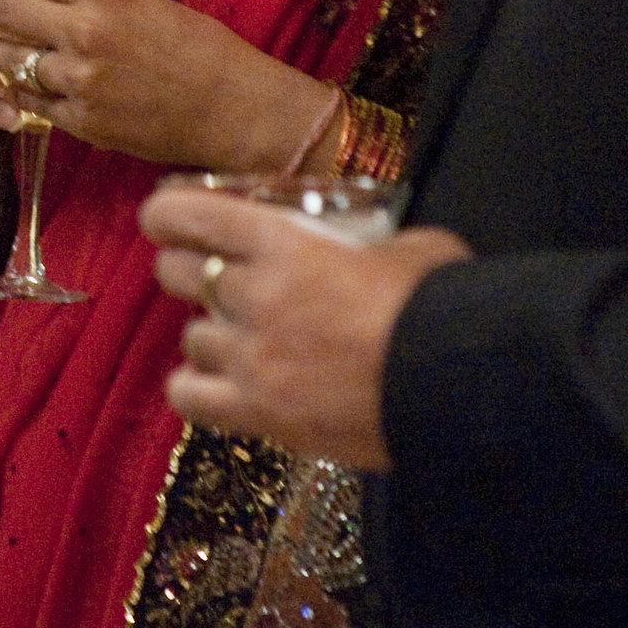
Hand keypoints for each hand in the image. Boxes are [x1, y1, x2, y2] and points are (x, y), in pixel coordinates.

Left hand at [0, 0, 332, 170]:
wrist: (234, 107)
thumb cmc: (195, 47)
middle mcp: (86, 29)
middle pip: (1, 11)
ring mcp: (80, 78)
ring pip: (6, 59)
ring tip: (2, 51)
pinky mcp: (82, 119)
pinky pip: (29, 100)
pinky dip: (25, 92)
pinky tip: (32, 86)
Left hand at [138, 184, 472, 468]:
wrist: (460, 388)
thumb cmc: (444, 310)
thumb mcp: (414, 249)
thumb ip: (375, 243)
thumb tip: (375, 250)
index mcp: (282, 242)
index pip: (185, 215)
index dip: (167, 216)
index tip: (171, 221)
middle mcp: (252, 294)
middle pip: (175, 274)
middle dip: (190, 271)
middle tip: (219, 280)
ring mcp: (249, 357)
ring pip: (189, 337)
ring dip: (210, 335)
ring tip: (243, 340)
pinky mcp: (258, 413)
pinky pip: (188, 397)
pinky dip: (196, 389)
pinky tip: (220, 386)